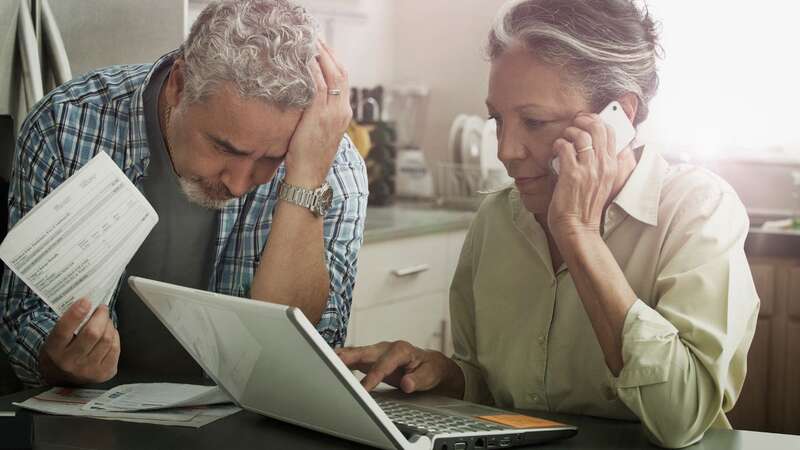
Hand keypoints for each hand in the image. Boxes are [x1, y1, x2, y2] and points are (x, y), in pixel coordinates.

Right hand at [39, 298, 119, 385]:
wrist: (62, 380)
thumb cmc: (61, 352)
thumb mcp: (55, 340)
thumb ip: (68, 324)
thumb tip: (89, 303)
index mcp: (53, 350)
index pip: (64, 329)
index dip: (76, 313)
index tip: (86, 300)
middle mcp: (70, 362)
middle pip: (92, 333)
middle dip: (101, 316)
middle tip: (102, 308)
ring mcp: (88, 370)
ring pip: (106, 339)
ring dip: (109, 325)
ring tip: (105, 320)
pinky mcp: (104, 374)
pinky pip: (115, 348)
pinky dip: (114, 336)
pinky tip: (109, 333)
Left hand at [284, 40, 351, 187]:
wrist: (309, 177)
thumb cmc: (309, 158)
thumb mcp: (318, 132)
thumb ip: (318, 114)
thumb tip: (305, 99)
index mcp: (344, 114)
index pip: (343, 80)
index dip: (334, 61)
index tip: (322, 49)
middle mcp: (342, 111)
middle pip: (341, 72)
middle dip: (328, 53)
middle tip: (315, 39)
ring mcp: (333, 113)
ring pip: (332, 75)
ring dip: (320, 56)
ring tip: (309, 44)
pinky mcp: (320, 116)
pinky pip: (318, 86)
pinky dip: (312, 70)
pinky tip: (303, 61)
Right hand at [336, 341, 463, 397]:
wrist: (429, 365)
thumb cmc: (429, 369)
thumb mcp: (429, 376)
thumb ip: (418, 380)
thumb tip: (407, 383)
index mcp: (401, 349)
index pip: (383, 364)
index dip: (373, 377)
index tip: (364, 389)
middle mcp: (386, 347)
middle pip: (365, 352)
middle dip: (349, 357)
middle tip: (333, 363)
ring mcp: (377, 351)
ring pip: (356, 352)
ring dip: (341, 357)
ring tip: (324, 360)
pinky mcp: (371, 357)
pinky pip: (354, 358)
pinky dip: (342, 360)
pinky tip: (330, 363)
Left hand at [548, 113, 618, 239]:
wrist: (577, 227)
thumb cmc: (587, 207)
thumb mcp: (606, 184)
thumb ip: (611, 166)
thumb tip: (618, 150)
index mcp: (613, 167)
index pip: (611, 133)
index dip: (598, 121)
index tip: (587, 121)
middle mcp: (603, 166)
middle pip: (598, 129)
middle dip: (584, 120)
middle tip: (574, 123)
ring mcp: (588, 169)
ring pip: (581, 135)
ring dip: (569, 132)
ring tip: (563, 138)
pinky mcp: (572, 174)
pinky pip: (565, 147)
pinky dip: (558, 144)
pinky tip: (556, 150)